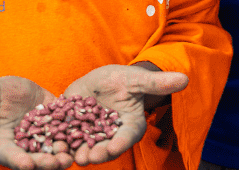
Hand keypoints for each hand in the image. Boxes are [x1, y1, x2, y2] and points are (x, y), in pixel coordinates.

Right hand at [0, 76, 66, 169]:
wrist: (14, 91)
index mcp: (1, 145)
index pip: (9, 156)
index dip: (17, 161)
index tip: (26, 165)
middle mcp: (21, 148)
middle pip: (33, 159)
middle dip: (44, 163)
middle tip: (57, 163)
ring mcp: (40, 141)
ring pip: (51, 153)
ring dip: (61, 157)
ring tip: (70, 157)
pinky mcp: (56, 131)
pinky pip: (66, 137)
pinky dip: (74, 141)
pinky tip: (85, 141)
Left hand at [62, 65, 187, 164]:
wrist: (102, 81)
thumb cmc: (124, 80)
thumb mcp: (138, 80)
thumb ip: (158, 83)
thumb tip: (185, 79)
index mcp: (129, 126)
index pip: (127, 137)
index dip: (120, 143)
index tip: (114, 148)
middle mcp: (110, 135)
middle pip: (105, 148)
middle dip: (97, 154)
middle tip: (89, 158)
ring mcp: (91, 135)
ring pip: (84, 147)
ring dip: (77, 153)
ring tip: (71, 156)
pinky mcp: (72, 130)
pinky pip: (66, 138)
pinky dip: (60, 143)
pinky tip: (53, 145)